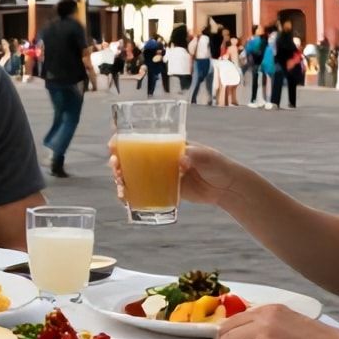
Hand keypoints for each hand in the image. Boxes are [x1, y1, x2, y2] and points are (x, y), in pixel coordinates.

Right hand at [107, 140, 244, 207]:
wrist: (226, 187)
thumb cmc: (218, 166)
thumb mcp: (208, 158)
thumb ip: (196, 156)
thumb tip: (182, 158)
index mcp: (168, 145)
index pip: (142, 139)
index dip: (123, 141)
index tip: (113, 145)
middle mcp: (160, 158)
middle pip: (132, 158)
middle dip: (118, 162)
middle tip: (115, 167)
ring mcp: (161, 175)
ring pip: (134, 175)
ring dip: (122, 179)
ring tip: (120, 186)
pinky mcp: (165, 189)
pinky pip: (144, 191)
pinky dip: (132, 195)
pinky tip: (125, 199)